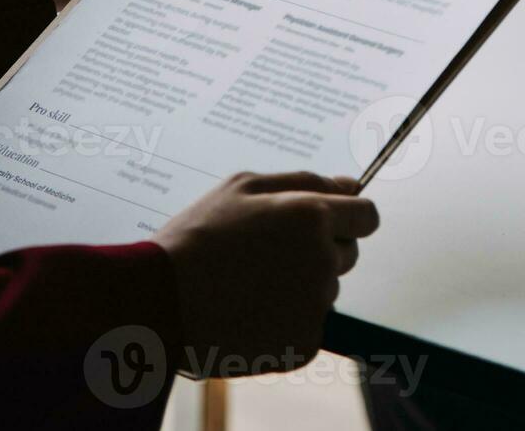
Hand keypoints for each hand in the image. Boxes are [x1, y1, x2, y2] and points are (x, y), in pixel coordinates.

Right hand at [153, 171, 379, 373]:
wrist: (158, 303)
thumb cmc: (197, 237)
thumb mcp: (242, 187)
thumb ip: (305, 180)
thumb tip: (352, 186)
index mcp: (312, 216)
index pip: (367, 217)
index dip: (347, 218)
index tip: (325, 224)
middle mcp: (323, 261)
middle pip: (347, 255)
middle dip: (320, 251)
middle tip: (266, 255)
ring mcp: (315, 307)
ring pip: (325, 290)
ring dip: (301, 286)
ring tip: (248, 285)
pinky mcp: (304, 344)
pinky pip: (308, 324)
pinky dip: (286, 321)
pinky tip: (248, 313)